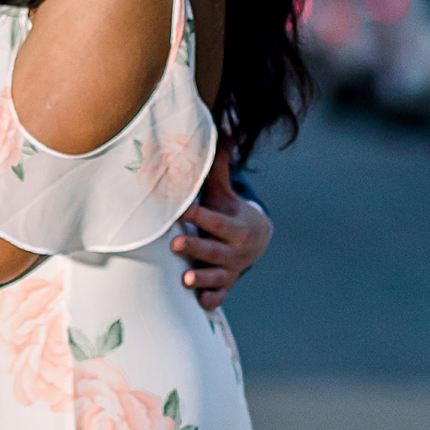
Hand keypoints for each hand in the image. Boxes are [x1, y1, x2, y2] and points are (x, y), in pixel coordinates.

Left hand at [171, 151, 269, 311]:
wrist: (255, 241)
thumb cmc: (227, 211)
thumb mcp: (224, 191)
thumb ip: (219, 164)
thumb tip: (224, 125)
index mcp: (233, 225)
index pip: (214, 220)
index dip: (198, 214)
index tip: (180, 209)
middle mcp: (234, 250)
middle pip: (214, 250)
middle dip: (195, 247)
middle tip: (174, 243)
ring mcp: (230, 271)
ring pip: (217, 277)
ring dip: (202, 278)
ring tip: (186, 280)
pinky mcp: (225, 286)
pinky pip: (220, 296)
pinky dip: (212, 300)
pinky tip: (200, 304)